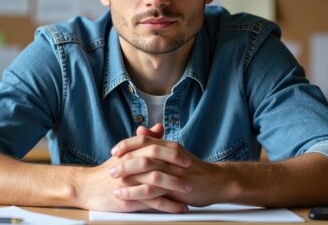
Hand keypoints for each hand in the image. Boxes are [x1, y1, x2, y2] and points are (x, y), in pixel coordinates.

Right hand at [73, 123, 186, 212]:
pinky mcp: (129, 199)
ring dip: (175, 188)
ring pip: (156, 183)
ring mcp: (130, 182)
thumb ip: (144, 140)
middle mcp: (131, 165)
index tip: (187, 158)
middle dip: (177, 169)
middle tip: (191, 173)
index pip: (156, 148)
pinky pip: (152, 202)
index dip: (173, 153)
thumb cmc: (109, 170)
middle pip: (158, 163)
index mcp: (132, 152)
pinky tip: (180, 208)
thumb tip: (159, 127)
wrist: (87, 187)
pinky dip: (168, 206)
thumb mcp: (126, 152)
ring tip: (189, 192)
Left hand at [110, 130, 225, 209]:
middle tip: (110, 169)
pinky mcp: (175, 187)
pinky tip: (125, 197)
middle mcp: (170, 155)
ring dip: (127, 178)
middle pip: (141, 153)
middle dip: (123, 162)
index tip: (114, 151)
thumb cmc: (194, 169)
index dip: (126, 145)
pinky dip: (135, 193)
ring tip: (114, 185)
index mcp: (168, 146)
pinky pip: (151, 189)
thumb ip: (157, 142)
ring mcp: (173, 171)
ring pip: (145, 171)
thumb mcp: (174, 153)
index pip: (143, 139)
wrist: (216, 182)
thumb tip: (140, 130)